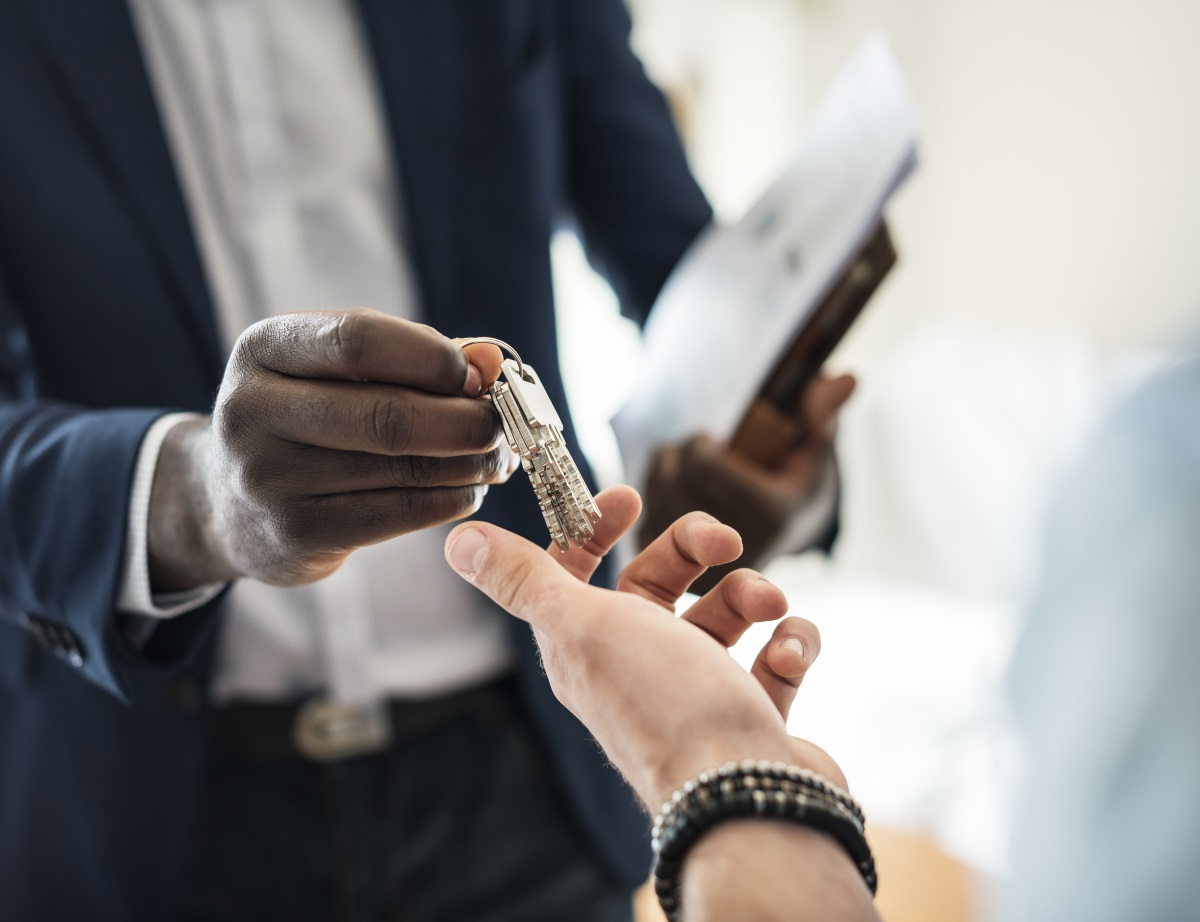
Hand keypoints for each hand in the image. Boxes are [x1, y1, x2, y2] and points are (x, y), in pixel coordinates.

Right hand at [149, 309, 513, 589]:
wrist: (227, 502)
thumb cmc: (307, 419)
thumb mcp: (337, 371)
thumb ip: (414, 356)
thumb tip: (490, 359)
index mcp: (263, 349)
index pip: (359, 339)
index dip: (433, 357)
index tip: (480, 375)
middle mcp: (253, 411)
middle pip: (388, 414)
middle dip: (465, 420)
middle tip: (502, 425)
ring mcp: (269, 478)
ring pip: (401, 468)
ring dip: (468, 463)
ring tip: (496, 457)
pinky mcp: (295, 534)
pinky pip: (398, 513)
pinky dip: (450, 499)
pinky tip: (469, 489)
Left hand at [444, 485, 844, 810]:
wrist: (745, 797)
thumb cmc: (662, 704)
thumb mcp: (580, 626)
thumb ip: (524, 579)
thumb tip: (458, 541)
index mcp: (586, 646)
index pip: (577, 573)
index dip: (594, 530)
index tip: (630, 497)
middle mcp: (637, 668)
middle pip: (658, 583)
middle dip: (694, 549)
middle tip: (726, 541)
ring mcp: (697, 693)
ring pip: (724, 615)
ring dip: (751, 594)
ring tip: (769, 607)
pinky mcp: (751, 715)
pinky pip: (774, 657)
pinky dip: (790, 643)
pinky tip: (789, 653)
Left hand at [640, 373, 854, 591]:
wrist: (784, 536)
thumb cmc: (797, 481)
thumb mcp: (814, 449)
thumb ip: (822, 414)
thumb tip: (847, 378)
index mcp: (773, 514)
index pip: (704, 465)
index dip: (698, 443)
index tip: (709, 438)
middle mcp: (740, 547)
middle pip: (674, 481)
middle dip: (676, 454)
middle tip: (690, 449)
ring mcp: (709, 568)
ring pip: (654, 502)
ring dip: (659, 474)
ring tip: (680, 466)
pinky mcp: (683, 579)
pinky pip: (645, 526)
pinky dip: (651, 505)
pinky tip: (668, 493)